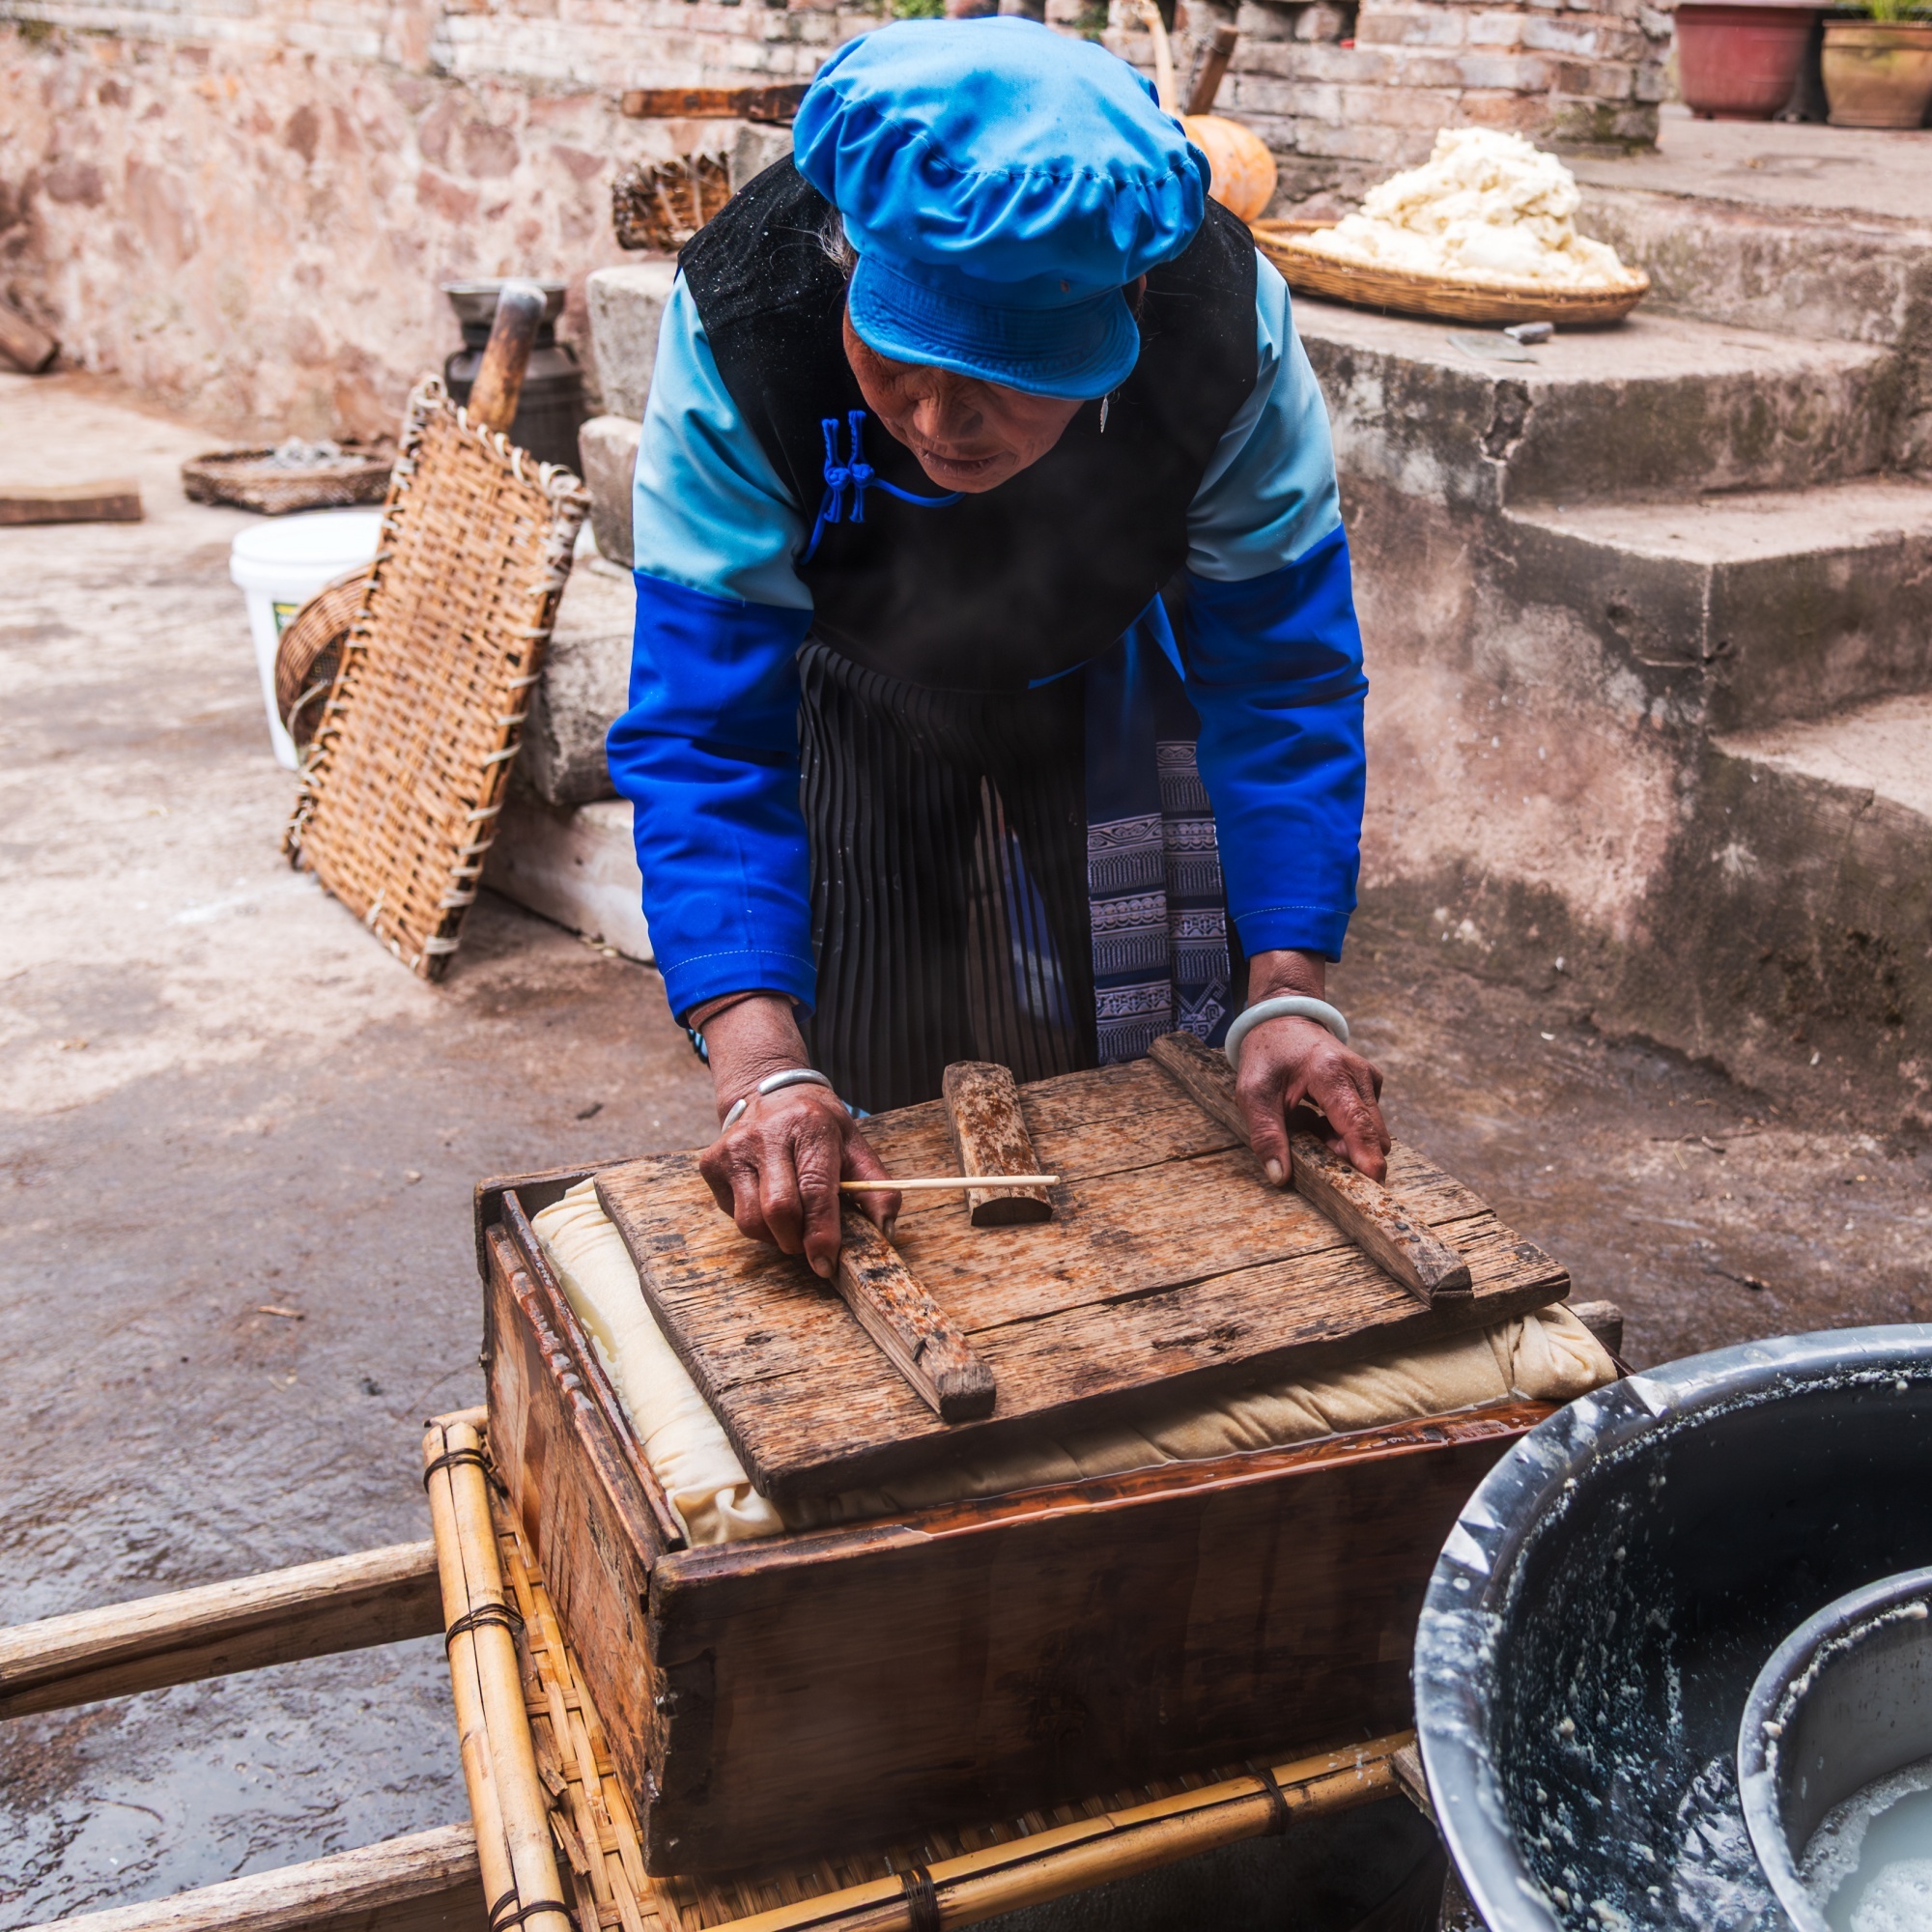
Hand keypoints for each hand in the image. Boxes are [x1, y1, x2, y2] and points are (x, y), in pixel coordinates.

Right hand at [694, 993, 899, 1278]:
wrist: (769, 1092)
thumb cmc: (817, 1126)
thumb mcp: (854, 1145)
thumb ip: (875, 1187)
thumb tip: (886, 1229)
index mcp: (810, 1126)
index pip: (815, 1189)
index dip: (822, 1232)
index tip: (826, 1262)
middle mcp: (767, 1134)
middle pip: (778, 1210)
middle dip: (796, 1241)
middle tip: (808, 1245)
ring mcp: (734, 1148)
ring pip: (750, 1220)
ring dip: (774, 1236)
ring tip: (790, 1221)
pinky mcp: (711, 1163)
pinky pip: (732, 1214)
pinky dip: (754, 1221)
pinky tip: (765, 1199)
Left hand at [1234, 951, 1391, 1184]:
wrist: (1282, 1019)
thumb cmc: (1266, 1055)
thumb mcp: (1253, 1094)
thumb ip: (1266, 1135)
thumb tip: (1280, 1176)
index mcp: (1330, 1073)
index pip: (1357, 1125)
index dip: (1367, 1159)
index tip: (1373, 1188)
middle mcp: (1359, 1074)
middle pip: (1372, 1134)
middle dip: (1350, 1157)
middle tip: (1312, 1153)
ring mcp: (1369, 1078)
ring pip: (1371, 1131)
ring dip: (1343, 1142)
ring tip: (1307, 1124)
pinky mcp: (1371, 1083)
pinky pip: (1366, 1122)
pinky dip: (1343, 1130)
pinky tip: (1317, 1117)